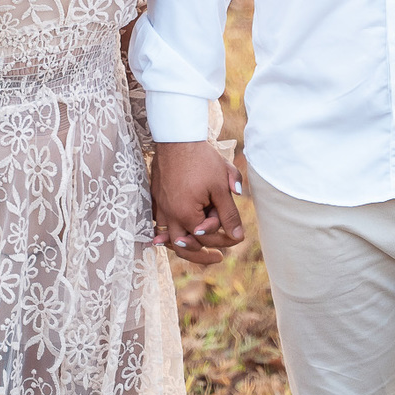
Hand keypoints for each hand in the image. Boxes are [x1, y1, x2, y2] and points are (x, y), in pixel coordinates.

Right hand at [151, 141, 244, 265]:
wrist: (177, 137)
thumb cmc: (202, 160)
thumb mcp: (220, 187)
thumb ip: (229, 214)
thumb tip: (238, 237)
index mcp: (185, 214)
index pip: (205, 237)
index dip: (223, 238)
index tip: (236, 236)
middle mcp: (169, 215)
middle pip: (184, 246)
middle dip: (202, 253)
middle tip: (218, 257)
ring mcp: (160, 207)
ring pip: (169, 239)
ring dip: (185, 246)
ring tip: (199, 251)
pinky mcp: (155, 198)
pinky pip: (160, 224)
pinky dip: (168, 234)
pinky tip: (179, 234)